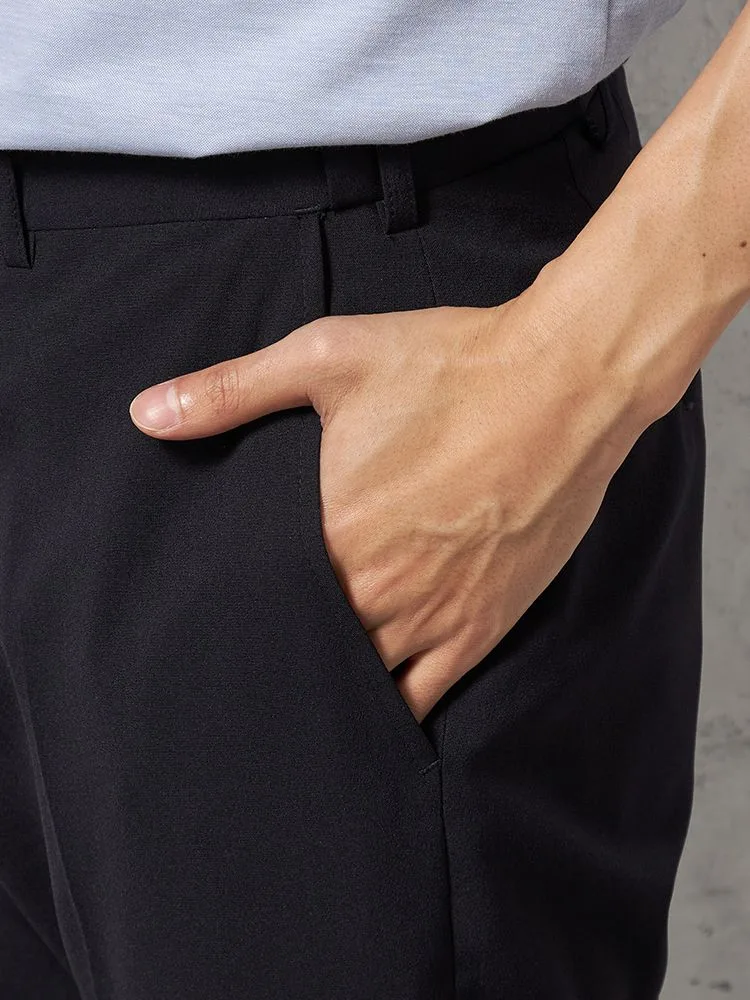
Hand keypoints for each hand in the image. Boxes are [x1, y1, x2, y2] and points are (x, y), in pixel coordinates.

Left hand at [129, 291, 642, 720]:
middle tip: (244, 663)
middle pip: (304, 646)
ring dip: (325, 686)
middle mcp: (377, 587)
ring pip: (358, 682)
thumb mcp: (329, 357)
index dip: (232, 615)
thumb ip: (231, 391)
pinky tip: (364, 719)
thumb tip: (146, 414)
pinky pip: (422, 698)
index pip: (257, 601)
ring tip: (291, 699)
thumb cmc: (450, 365)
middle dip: (275, 652)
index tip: (207, 625)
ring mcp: (432, 615)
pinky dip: (388, 714)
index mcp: (331, 530)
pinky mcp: (480, 627)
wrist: (564, 383)